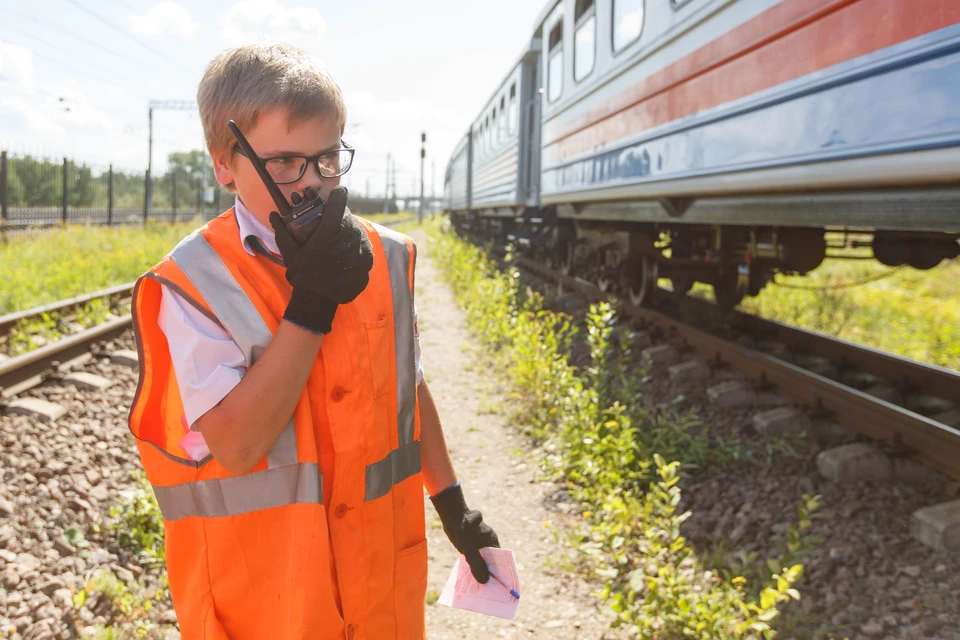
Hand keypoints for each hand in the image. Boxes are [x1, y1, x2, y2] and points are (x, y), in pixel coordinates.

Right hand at [270, 186, 373, 333]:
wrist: (319, 300)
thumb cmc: (303, 275)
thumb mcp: (290, 253)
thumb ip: (282, 231)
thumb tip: (273, 214)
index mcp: (329, 231)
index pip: (338, 201)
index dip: (337, 194)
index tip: (337, 193)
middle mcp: (348, 237)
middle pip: (348, 216)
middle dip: (341, 215)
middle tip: (333, 220)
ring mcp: (360, 249)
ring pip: (358, 230)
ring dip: (349, 229)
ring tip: (339, 236)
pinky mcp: (368, 260)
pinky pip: (364, 245)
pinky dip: (356, 244)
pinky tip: (347, 249)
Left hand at [430, 484, 499, 582]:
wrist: (451, 513)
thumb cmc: (462, 527)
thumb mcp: (468, 548)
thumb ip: (476, 564)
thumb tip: (484, 581)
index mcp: (492, 541)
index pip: (499, 560)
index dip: (499, 573)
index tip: (499, 588)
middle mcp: (488, 542)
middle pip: (490, 561)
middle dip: (488, 574)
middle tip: (486, 591)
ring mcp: (479, 542)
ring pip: (481, 560)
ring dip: (479, 570)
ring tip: (476, 586)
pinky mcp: (471, 543)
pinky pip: (473, 557)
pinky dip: (471, 565)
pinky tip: (467, 574)